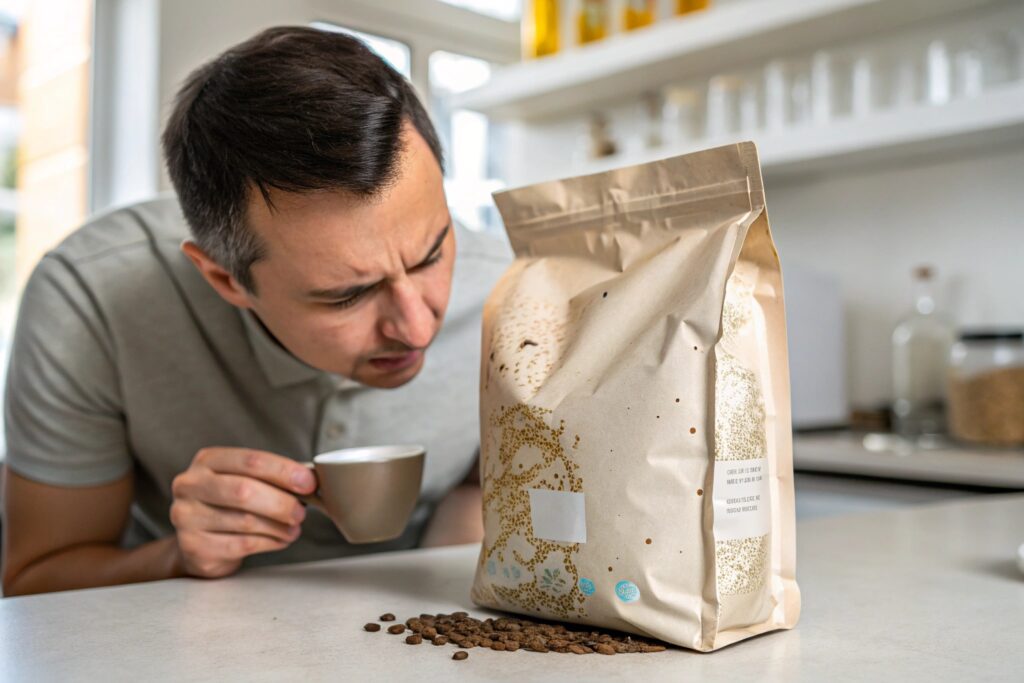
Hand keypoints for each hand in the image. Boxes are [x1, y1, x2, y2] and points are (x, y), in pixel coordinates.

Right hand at [170, 448, 316, 577]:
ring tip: (293, 529)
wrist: (197, 541)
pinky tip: (279, 540)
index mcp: (207, 461)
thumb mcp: (244, 481)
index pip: (250, 460)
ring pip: (246, 521)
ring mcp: (187, 516)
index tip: (308, 482)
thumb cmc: (228, 505)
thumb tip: (309, 480)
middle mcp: (190, 485)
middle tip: (301, 512)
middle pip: (244, 491)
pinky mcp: (193, 546)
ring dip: (279, 526)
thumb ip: (271, 478)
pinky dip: (269, 542)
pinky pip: (242, 544)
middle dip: (281, 502)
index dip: (283, 471)